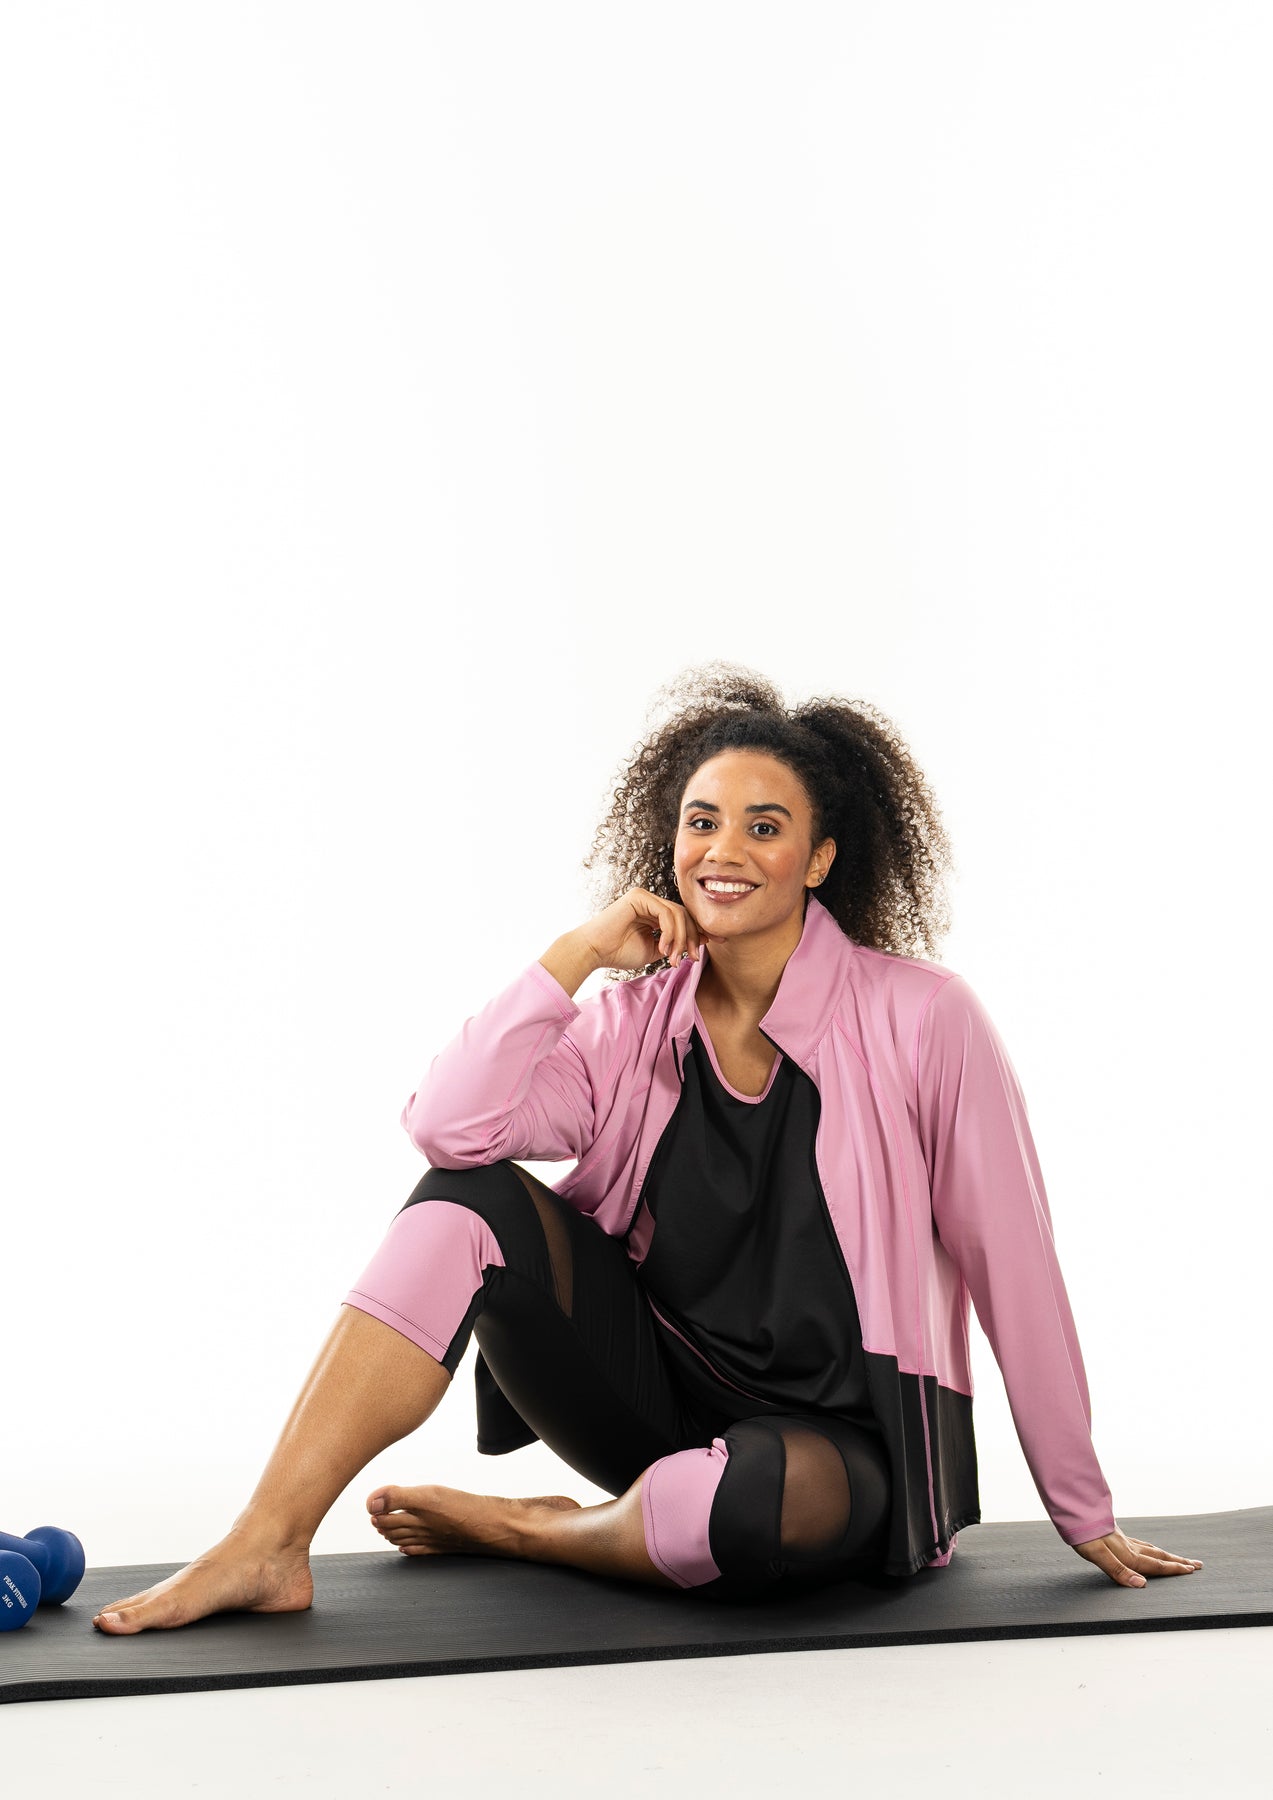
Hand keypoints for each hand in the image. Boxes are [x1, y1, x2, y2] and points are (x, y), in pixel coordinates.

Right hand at [581, 887, 706, 972]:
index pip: (684, 918)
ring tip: (674, 958)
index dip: (700, 930)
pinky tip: (662, 947)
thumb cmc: (618, 953)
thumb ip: (675, 944)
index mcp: (654, 913)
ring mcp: (645, 897)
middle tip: (695, 957)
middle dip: (694, 937)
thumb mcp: (655, 951)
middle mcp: (651, 902)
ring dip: (681, 938)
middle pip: (685, 915)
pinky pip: (666, 912)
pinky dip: (669, 932)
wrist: (593, 952)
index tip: (716, 943)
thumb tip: (702, 939)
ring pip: (678, 914)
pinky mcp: (639, 896)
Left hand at [1071, 1526, 1202, 1587]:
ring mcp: (1122, 1539)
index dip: (1173, 1570)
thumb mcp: (1097, 1554)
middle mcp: (1128, 1546)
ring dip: (1166, 1555)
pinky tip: (1147, 1548)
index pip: (1155, 1565)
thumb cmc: (1082, 1534)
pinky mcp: (1114, 1534)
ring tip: (1179, 1559)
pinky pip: (1139, 1543)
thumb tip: (1141, 1585)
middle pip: (1158, 1556)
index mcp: (1127, 1554)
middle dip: (1178, 1562)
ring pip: (1150, 1549)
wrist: (1071, 1510)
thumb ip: (1118, 1570)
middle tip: (1197, 1565)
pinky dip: (1150, 1548)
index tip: (1191, 1571)